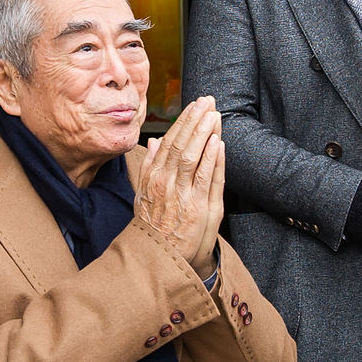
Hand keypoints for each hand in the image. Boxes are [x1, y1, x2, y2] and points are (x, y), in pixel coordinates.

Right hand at [134, 96, 224, 276]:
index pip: (169, 142)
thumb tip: (154, 140)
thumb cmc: (154, 227)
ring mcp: (183, 196)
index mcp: (153, 178)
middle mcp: (166, 184)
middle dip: (195, 121)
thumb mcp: (144, 194)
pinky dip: (213, 158)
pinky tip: (218, 142)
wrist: (160, 260)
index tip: (193, 106)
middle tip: (207, 101)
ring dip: (205, 133)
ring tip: (214, 114)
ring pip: (194, 157)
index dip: (183, 122)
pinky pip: (207, 178)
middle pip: (182, 144)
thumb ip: (149, 166)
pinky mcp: (199, 208)